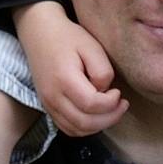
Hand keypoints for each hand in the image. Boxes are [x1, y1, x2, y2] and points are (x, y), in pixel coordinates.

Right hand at [18, 4, 124, 139]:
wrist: (39, 33)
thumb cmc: (68, 38)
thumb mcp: (92, 47)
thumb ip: (102, 72)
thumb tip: (105, 93)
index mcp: (64, 79)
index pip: (91, 104)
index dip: (111, 103)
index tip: (118, 92)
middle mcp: (52, 96)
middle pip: (84, 123)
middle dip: (110, 118)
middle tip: (122, 105)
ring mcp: (47, 104)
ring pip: (76, 130)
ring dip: (98, 126)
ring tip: (111, 111)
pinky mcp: (47, 106)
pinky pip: (67, 128)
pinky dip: (84, 128)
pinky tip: (96, 116)